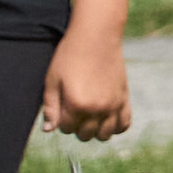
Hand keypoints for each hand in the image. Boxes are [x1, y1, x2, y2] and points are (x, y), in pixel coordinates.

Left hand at [40, 26, 129, 141]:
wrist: (96, 37)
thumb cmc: (70, 56)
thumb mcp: (52, 80)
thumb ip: (50, 107)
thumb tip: (48, 130)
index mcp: (76, 104)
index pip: (66, 128)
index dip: (61, 120)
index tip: (62, 106)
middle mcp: (97, 109)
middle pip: (85, 135)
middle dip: (77, 126)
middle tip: (74, 110)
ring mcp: (113, 105)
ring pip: (105, 135)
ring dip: (95, 130)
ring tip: (90, 116)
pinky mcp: (124, 99)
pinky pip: (124, 124)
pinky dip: (116, 127)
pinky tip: (107, 118)